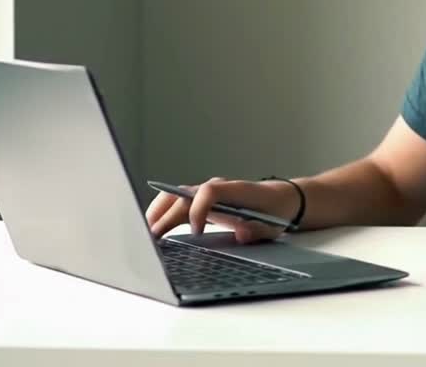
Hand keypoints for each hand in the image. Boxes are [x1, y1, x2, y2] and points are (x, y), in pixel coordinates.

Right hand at [145, 177, 300, 243]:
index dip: (199, 210)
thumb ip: (258, 230)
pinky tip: (153, 230)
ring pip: (175, 196)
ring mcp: (207, 193)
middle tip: (154, 238)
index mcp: (235, 190)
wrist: (280, 200)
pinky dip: (163, 214)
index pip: (209, 192)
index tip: (196, 232)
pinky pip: (177, 204)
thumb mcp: (273, 225)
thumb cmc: (276, 211)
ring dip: (158, 212)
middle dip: (167, 215)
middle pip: (184, 194)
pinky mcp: (202, 201)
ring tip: (146, 235)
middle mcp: (217, 188)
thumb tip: (240, 233)